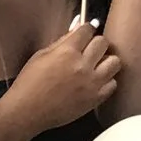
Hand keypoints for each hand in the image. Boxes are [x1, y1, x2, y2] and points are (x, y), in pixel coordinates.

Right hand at [3, 20, 120, 136]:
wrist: (26, 112)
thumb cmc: (28, 84)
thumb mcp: (40, 56)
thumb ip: (62, 41)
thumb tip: (78, 27)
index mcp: (66, 52)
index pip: (87, 30)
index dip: (86, 30)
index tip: (84, 34)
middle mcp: (82, 65)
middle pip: (103, 42)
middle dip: (96, 44)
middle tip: (88, 51)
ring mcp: (91, 83)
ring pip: (114, 62)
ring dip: (105, 61)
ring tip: (95, 67)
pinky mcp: (95, 99)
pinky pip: (113, 84)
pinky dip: (106, 81)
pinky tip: (95, 83)